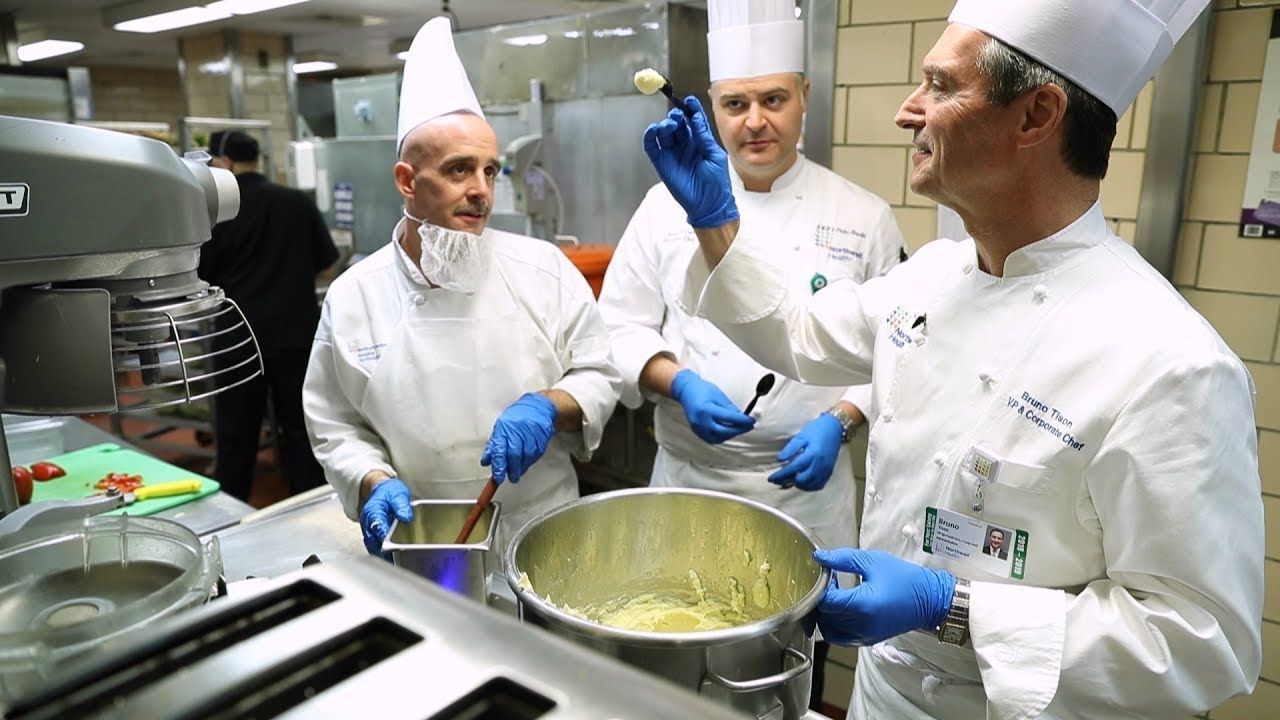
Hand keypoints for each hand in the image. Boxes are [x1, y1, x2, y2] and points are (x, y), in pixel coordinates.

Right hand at [360, 478, 413, 554]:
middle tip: (397, 556)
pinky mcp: (371, 535)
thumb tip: (406, 517)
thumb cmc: (389, 492)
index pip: (377, 527)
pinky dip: (382, 552)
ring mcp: (368, 530)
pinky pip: (374, 547)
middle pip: (373, 541)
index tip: (394, 546)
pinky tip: (392, 557)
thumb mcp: (398, 495)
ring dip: (383, 553)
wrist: (382, 490)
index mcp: (372, 511)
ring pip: (372, 546)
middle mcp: (367, 523)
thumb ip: (402, 506)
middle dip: (385, 549)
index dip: (385, 537)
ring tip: (396, 560)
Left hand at [481, 392, 557, 482]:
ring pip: (526, 456)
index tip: (498, 477)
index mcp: (504, 429)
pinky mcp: (542, 437)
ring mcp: (531, 434)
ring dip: (522, 467)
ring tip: (518, 472)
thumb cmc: (516, 417)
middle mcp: (517, 431)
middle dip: (512, 470)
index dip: (498, 466)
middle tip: (511, 478)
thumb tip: (485, 462)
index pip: (499, 450)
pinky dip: (530, 461)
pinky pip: (536, 454)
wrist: (537, 407)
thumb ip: (493, 445)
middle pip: (514, 455)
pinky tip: (526, 462)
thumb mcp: (500, 428)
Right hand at [642, 96, 738, 228]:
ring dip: (664, 125)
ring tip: (669, 126)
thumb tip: (695, 119)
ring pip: (664, 133)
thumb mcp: (714, 156)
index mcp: (700, 140)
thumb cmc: (716, 182)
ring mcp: (672, 153)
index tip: (690, 100)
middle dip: (676, 116)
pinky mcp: (662, 163)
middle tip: (677, 116)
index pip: (693, 120)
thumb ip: (703, 137)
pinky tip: (653, 130)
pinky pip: (652, 146)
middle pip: (677, 124)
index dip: (691, 109)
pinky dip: (650, 136)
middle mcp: (685, 144)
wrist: (709, 204)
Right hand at [670, 369, 755, 443]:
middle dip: (738, 430)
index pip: (728, 418)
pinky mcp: (696, 431)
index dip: (742, 421)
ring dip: (730, 434)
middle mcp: (700, 421)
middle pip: (723, 431)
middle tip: (748, 426)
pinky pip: (711, 438)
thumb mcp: (719, 395)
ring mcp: (697, 427)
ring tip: (739, 428)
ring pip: (718, 438)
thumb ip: (730, 409)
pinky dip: (721, 436)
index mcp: (706, 409)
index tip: (751, 420)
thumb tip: (742, 418)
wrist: (686, 390)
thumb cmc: (702, 389)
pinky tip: (728, 431)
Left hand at [769, 412, 842, 489]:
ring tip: (788, 480)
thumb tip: (779, 460)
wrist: (835, 428)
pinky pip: (818, 485)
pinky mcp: (829, 472)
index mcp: (813, 453)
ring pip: (810, 485)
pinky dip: (808, 486)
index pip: (794, 468)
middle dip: (788, 481)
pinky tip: (801, 482)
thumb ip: (790, 448)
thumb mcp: (801, 436)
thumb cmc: (816, 430)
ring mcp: (826, 470)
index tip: (771, 478)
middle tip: (778, 480)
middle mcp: (820, 464)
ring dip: (798, 485)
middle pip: (802, 480)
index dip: (781, 475)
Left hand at [813, 548, 955, 645]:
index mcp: (863, 605)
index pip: (826, 601)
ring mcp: (863, 636)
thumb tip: (820, 556)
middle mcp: (861, 625)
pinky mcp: (866, 640)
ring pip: (828, 627)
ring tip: (838, 595)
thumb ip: (843, 559)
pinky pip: (839, 636)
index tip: (827, 575)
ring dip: (826, 612)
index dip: (821, 587)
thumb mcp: (873, 561)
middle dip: (823, 597)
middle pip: (825, 615)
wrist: (929, 601)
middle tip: (832, 582)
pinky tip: (843, 608)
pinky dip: (833, 624)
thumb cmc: (904, 579)